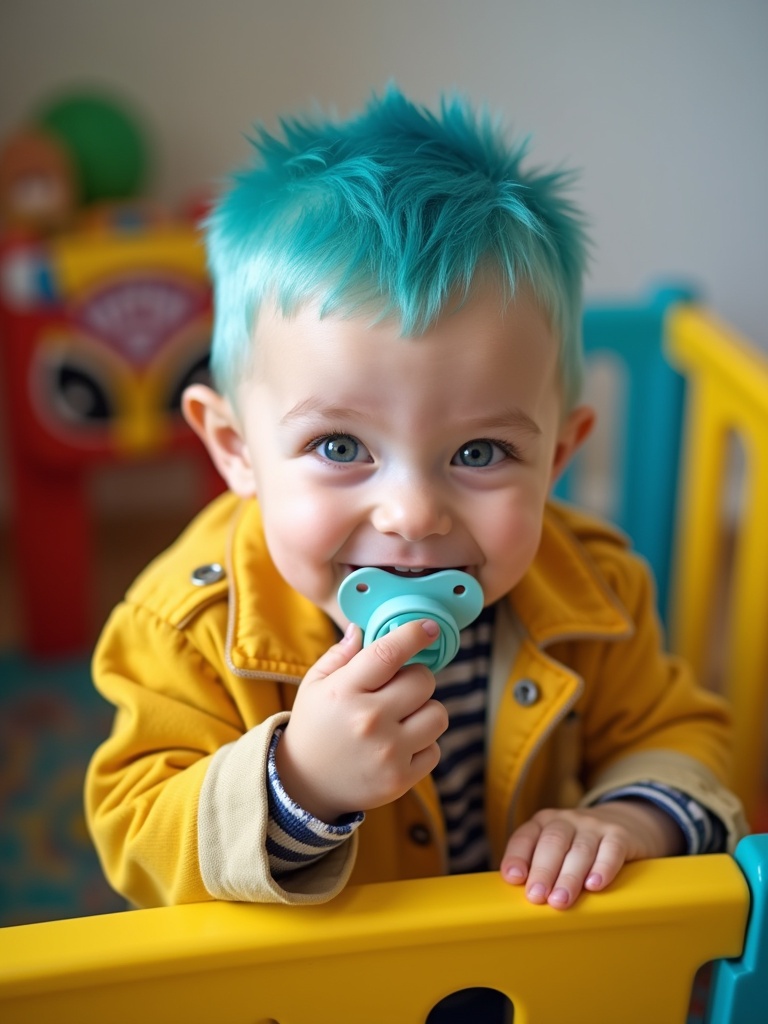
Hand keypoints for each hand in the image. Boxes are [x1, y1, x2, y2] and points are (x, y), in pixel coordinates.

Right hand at [274, 619, 447, 822]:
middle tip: (398, 688)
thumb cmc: (314, 726)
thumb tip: (362, 627)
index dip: (413, 635)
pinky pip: (435, 748)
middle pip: (423, 680)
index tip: (429, 627)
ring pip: (437, 714)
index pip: (388, 653)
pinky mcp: (401, 779)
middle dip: (415, 678)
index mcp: (344, 691)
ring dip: (424, 711)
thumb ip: (341, 654)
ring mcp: (388, 752)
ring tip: (401, 718)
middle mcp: (369, 720)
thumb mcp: (315, 685)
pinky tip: (400, 745)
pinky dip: (423, 744)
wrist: (304, 786)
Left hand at [500, 800, 685, 909]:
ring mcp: (593, 826)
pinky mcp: (620, 835)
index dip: (517, 857)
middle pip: (552, 843)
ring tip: (561, 901)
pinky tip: (595, 885)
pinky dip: (602, 868)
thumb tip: (522, 897)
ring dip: (569, 877)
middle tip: (537, 897)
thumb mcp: (556, 849)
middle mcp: (566, 820)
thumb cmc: (579, 846)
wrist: (626, 823)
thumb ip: (538, 867)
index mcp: (544, 823)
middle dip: (543, 871)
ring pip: (580, 850)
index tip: (513, 878)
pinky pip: (611, 850)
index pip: (525, 837)